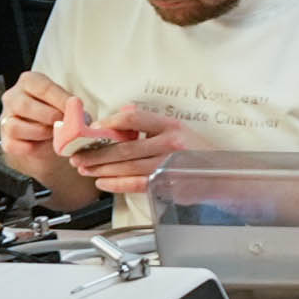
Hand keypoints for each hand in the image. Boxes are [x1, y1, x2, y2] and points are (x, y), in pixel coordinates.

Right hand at [0, 70, 82, 173]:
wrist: (48, 139)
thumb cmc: (57, 115)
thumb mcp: (65, 105)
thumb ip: (71, 108)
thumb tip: (85, 118)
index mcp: (29, 82)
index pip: (42, 87)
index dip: (60, 99)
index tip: (75, 108)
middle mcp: (12, 98)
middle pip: (24, 105)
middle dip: (49, 116)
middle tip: (66, 123)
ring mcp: (5, 119)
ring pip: (15, 127)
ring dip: (40, 133)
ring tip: (56, 135)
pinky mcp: (6, 140)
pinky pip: (14, 145)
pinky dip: (31, 148)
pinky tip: (44, 145)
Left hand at [54, 102, 187, 195]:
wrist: (220, 176)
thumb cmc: (194, 153)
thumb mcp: (177, 131)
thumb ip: (149, 123)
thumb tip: (120, 115)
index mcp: (170, 126)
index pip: (134, 118)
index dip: (109, 123)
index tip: (92, 129)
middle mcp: (170, 144)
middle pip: (124, 147)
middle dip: (96, 152)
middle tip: (78, 155)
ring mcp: (168, 165)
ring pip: (127, 167)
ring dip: (101, 168)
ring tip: (85, 168)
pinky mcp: (166, 183)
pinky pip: (135, 184)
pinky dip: (116, 184)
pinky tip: (103, 182)